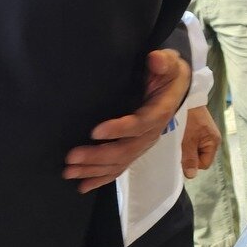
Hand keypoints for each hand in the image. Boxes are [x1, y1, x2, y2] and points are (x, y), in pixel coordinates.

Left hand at [63, 49, 189, 193]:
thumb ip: (163, 61)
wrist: (176, 87)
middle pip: (126, 149)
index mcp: (160, 111)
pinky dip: (102, 178)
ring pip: (120, 162)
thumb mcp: (171, 63)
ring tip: (70, 172)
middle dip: (98, 155)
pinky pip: (120, 167)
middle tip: (71, 156)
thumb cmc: (169, 73)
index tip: (95, 131)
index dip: (120, 129)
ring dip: (94, 170)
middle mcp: (152, 132)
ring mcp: (143, 143)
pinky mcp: (135, 148)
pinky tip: (83, 186)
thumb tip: (155, 59)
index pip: (140, 124)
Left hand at [180, 105, 220, 178]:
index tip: (181, 156)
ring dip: (183, 146)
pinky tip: (177, 134)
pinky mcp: (196, 127)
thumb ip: (189, 158)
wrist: (184, 95)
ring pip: (192, 149)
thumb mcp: (187, 140)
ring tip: (177, 138)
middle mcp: (211, 138)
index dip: (192, 163)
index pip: (204, 164)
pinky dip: (182, 140)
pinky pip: (189, 140)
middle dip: (187, 154)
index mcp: (213, 141)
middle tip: (178, 146)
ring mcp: (203, 132)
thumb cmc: (188, 116)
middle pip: (198, 157)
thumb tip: (191, 175)